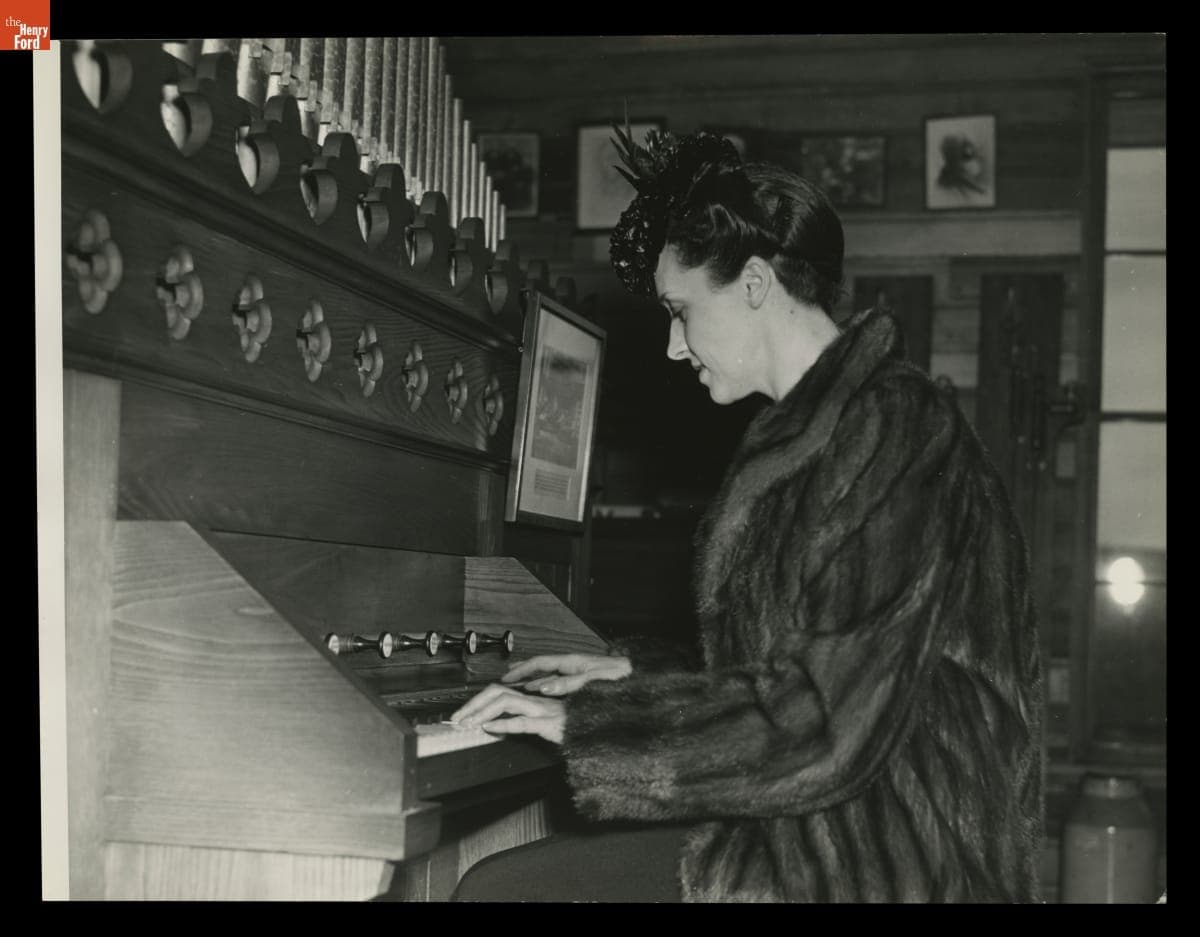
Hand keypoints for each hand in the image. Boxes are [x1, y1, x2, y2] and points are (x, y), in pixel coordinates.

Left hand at [449, 684, 565, 743]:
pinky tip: (491, 728)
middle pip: (497, 691)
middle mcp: (536, 700)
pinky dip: (504, 724)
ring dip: (482, 712)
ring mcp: (543, 710)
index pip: (499, 691)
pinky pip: (524, 721)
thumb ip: (524, 718)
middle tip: (456, 719)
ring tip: (468, 723)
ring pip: (506, 701)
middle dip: (473, 703)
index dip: (478, 700)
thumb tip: (497, 723)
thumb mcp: (545, 721)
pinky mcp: (550, 724)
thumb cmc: (574, 726)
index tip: (463, 714)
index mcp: (533, 698)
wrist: (599, 728)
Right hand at [502, 653, 631, 696]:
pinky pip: (557, 681)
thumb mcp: (590, 680)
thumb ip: (567, 684)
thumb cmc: (618, 677)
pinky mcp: (582, 680)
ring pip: (548, 673)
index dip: (521, 670)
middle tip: (505, 678)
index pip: (539, 663)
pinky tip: (542, 692)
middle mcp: (572, 664)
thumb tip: (543, 687)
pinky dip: (544, 685)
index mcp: (571, 661)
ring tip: (518, 684)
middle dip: (522, 671)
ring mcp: (576, 671)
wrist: (636, 676)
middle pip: (541, 666)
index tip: (506, 677)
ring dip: (532, 678)